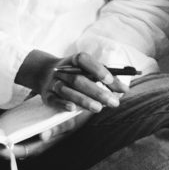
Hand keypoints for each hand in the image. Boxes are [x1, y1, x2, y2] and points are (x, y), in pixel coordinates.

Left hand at [5, 108, 92, 157]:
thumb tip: (42, 136)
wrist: (77, 108)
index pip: (14, 153)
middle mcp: (27, 145)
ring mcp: (23, 138)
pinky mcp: (21, 128)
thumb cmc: (73, 118)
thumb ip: (57, 129)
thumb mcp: (68, 122)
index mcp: (37, 147)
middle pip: (1, 148)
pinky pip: (3, 131)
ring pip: (0, 141)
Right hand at [23, 44, 139, 113]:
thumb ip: (107, 79)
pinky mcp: (47, 96)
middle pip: (79, 80)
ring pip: (67, 91)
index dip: (97, 69)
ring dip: (83, 100)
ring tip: (99, 108)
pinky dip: (63, 104)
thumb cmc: (76, 73)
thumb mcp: (89, 70)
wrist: (45, 73)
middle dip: (98, 92)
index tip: (110, 80)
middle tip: (114, 102)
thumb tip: (124, 89)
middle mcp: (63, 71)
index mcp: (74, 60)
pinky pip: (54, 100)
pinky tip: (73, 109)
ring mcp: (54, 83)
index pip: (84, 60)